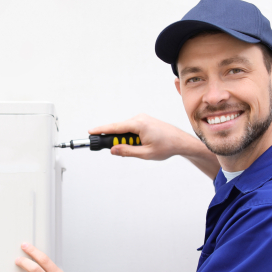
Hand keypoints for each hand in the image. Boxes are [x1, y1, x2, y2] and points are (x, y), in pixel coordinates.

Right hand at [89, 114, 219, 178]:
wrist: (181, 141)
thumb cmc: (167, 146)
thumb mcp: (145, 153)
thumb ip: (127, 151)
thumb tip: (113, 149)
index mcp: (139, 124)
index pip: (115, 127)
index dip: (101, 130)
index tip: (90, 131)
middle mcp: (139, 118)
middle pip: (119, 129)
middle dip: (117, 140)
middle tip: (120, 151)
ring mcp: (142, 118)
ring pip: (125, 130)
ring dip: (126, 140)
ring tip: (139, 149)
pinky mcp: (144, 121)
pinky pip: (131, 128)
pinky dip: (131, 137)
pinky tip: (140, 144)